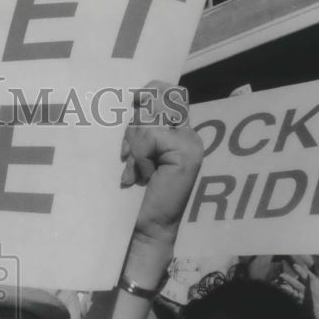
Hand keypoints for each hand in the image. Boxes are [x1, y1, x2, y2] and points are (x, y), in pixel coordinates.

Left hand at [122, 81, 203, 240]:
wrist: (145, 226)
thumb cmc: (135, 193)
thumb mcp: (136, 152)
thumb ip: (141, 127)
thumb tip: (136, 97)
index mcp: (178, 131)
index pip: (168, 92)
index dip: (149, 93)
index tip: (133, 102)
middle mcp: (189, 133)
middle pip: (158, 98)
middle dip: (134, 124)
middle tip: (127, 153)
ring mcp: (191, 142)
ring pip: (151, 119)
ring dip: (134, 146)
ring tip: (135, 170)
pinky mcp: (187, 153)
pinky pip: (152, 136)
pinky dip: (139, 157)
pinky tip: (143, 176)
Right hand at [277, 255, 318, 318]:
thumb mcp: (317, 294)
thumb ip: (313, 284)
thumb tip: (309, 274)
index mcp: (312, 287)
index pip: (306, 277)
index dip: (301, 271)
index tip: (295, 265)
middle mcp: (306, 291)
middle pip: (296, 283)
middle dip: (289, 279)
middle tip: (281, 275)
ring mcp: (302, 298)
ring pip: (292, 290)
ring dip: (285, 286)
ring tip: (277, 283)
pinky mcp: (298, 303)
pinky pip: (291, 297)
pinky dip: (286, 293)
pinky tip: (281, 290)